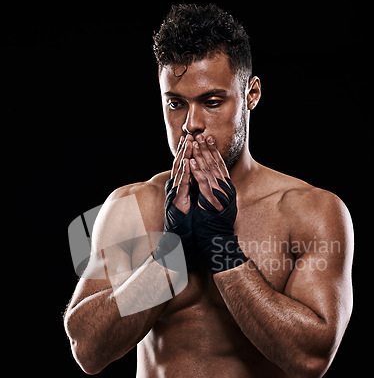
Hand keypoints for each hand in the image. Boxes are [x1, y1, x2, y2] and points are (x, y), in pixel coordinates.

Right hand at [153, 135, 195, 268]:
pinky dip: (185, 173)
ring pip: (180, 172)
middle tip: (189, 134)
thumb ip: (191, 193)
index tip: (191, 139)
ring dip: (184, 157)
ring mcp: (175, 196)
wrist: (178, 242)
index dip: (186, 153)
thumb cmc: (185, 225)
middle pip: (180, 166)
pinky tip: (188, 163)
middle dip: (184, 150)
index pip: (183, 167)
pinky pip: (182, 185)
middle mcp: (175, 190)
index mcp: (180, 189)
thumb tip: (195, 183)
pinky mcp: (177, 203)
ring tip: (188, 143)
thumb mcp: (190, 205)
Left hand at [190, 134, 229, 211]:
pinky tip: (191, 161)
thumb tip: (216, 177)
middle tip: (200, 135)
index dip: (214, 151)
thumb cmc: (218, 218)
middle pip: (214, 163)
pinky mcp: (210, 197)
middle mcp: (224, 186)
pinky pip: (202, 181)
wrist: (219, 232)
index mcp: (227, 185)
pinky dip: (196, 170)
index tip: (209, 139)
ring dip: (200, 155)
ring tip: (194, 143)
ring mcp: (218, 191)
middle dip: (206, 148)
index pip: (220, 164)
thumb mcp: (220, 200)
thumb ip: (219, 188)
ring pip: (208, 169)